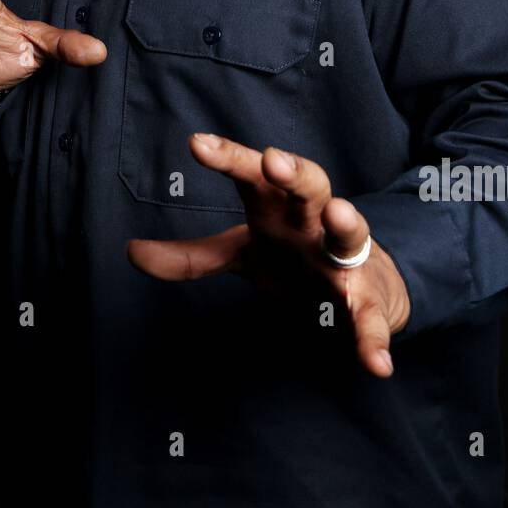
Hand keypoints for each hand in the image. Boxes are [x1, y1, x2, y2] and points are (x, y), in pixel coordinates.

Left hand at [127, 133, 410, 378]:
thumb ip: (193, 255)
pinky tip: (375, 363)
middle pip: (309, 184)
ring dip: (346, 222)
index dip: (229, 158)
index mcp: (280, 208)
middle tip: (273, 161)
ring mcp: (344, 257)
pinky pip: (371, 315)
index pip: (254, 175)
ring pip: (349, 232)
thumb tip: (131, 251)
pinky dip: (373, 338)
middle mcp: (314, 222)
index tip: (197, 144)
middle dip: (293, 172)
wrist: (364, 287)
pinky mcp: (365, 297)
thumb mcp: (243, 253)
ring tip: (339, 215)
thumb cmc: (297, 257)